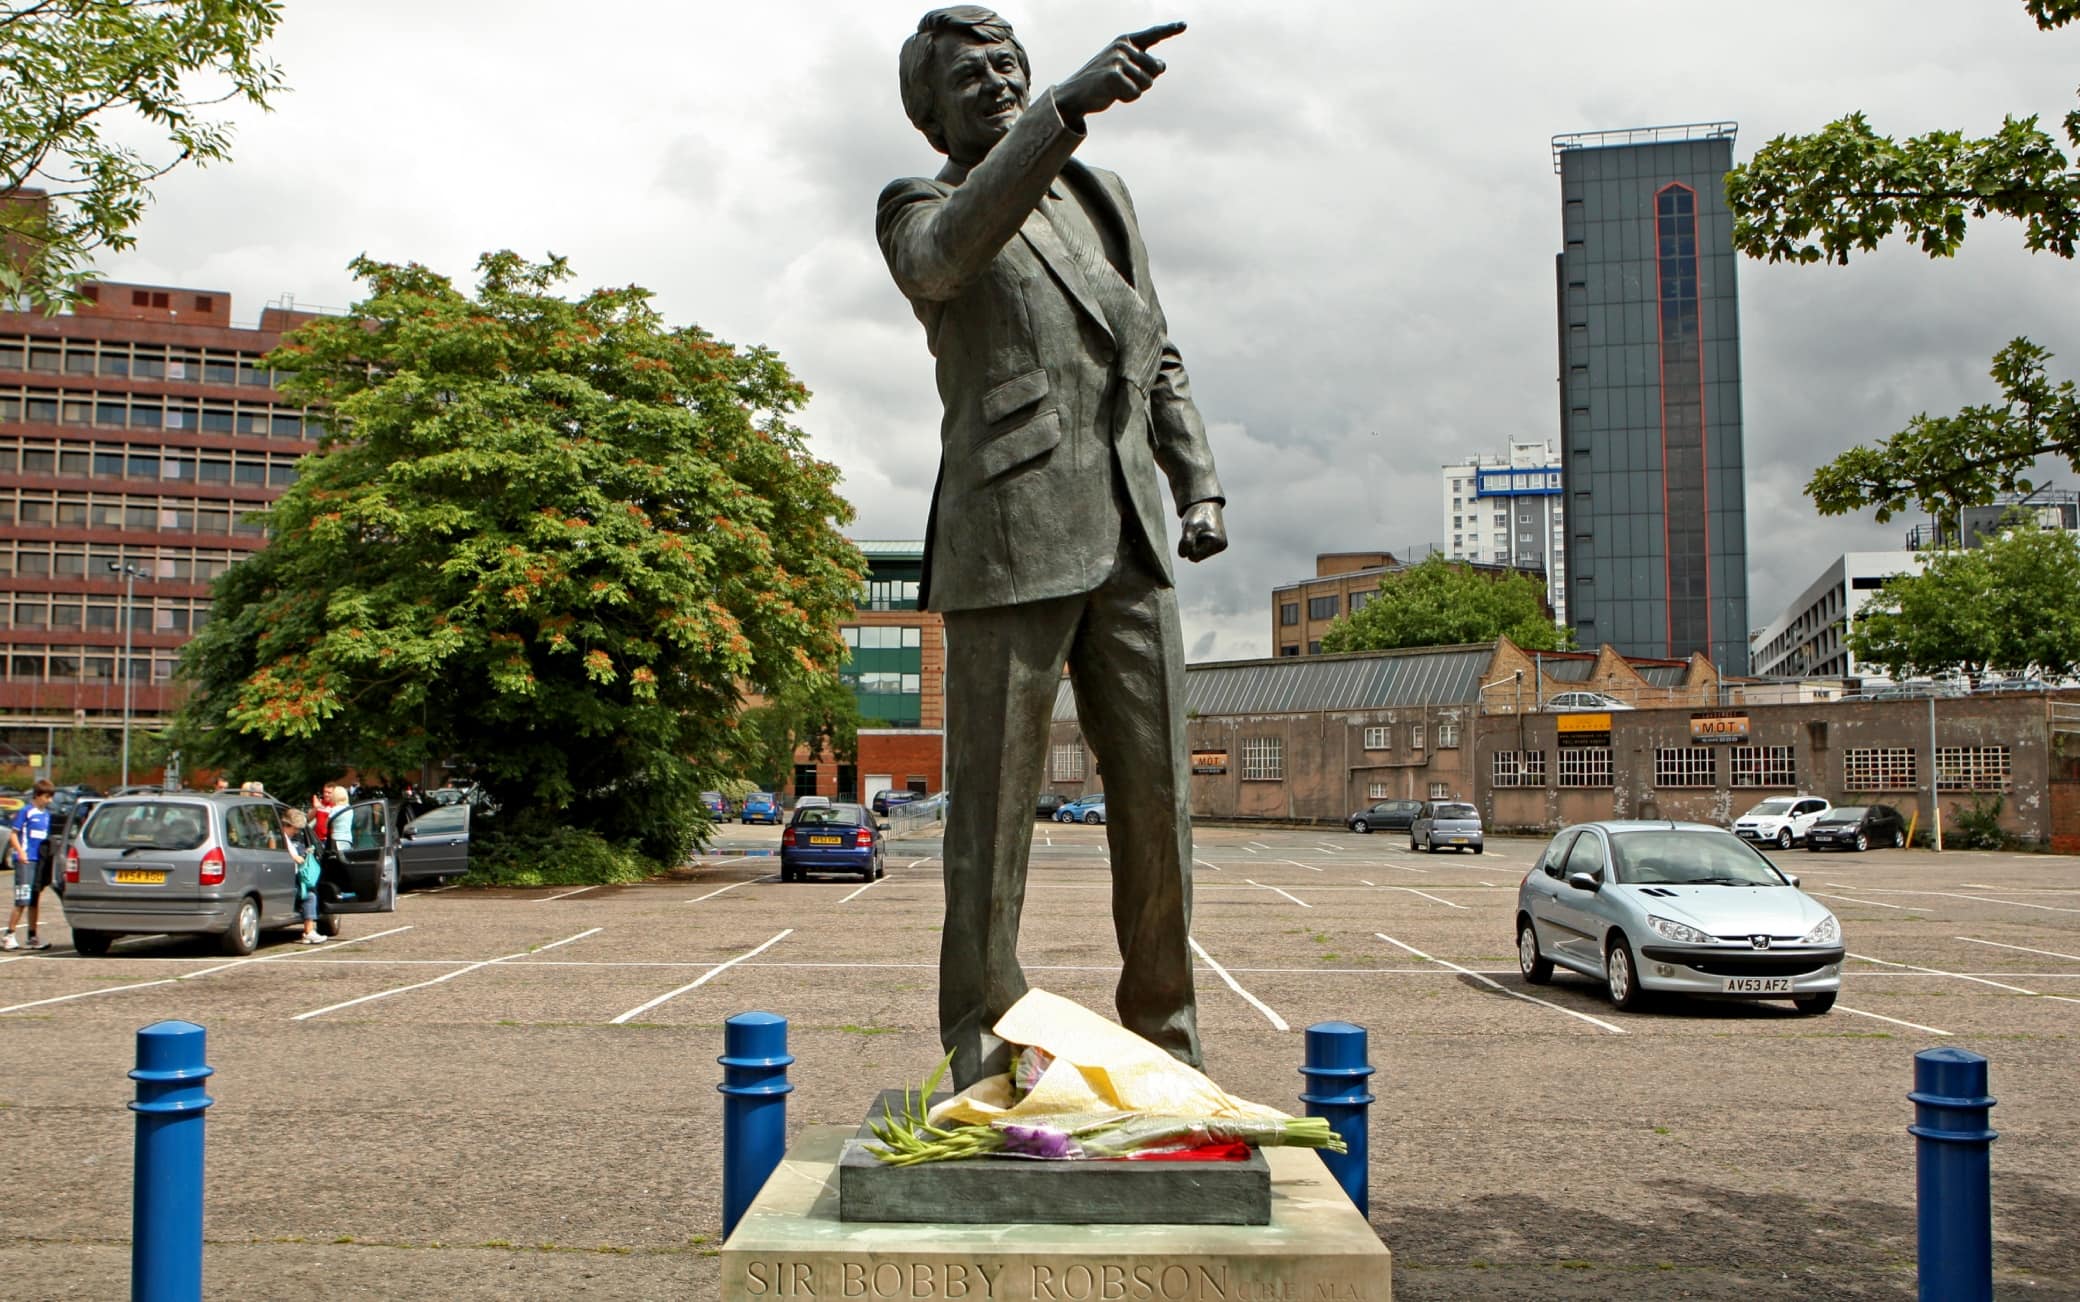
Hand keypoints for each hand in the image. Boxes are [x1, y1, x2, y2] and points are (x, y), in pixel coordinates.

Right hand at [1056, 22, 1185, 122]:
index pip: (1153, 35)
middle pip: (1156, 69)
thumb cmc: (1101, 82)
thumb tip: (1162, 66)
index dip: (1170, 30)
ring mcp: (1117, 60)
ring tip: (1116, 88)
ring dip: (1134, 91)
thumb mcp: (1124, 69)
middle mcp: (1122, 47)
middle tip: (1123, 82)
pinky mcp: (1112, 76)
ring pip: (1147, 83)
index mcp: (1125, 41)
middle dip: (1144, 81)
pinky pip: (1135, 93)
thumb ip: (1144, 65)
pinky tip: (1112, 94)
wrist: (1074, 95)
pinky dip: (1127, 98)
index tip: (1184, 25)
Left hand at [1179, 499, 1226, 562]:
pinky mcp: (1216, 545)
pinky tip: (1199, 533)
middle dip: (1191, 546)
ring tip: (1197, 531)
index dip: (1187, 546)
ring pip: (1197, 554)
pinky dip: (1196, 543)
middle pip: (1196, 557)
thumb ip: (1186, 542)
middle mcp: (1220, 546)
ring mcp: (1219, 546)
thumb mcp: (1189, 527)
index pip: (1194, 556)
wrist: (1205, 504)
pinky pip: (1200, 551)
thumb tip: (1183, 555)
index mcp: (1217, 542)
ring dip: (1193, 544)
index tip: (1188, 533)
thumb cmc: (1197, 514)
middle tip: (1193, 531)